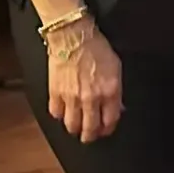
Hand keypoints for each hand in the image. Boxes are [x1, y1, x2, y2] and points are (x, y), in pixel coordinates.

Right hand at [47, 22, 122, 141]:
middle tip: (89, 135)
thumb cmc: (96, 47)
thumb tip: (117, 107)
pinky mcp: (55, 94)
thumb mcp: (116, 67)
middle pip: (90, 129)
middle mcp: (91, 98)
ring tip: (77, 127)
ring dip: (75, 129)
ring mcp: (72, 98)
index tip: (105, 129)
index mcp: (110, 91)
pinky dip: (60, 115)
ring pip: (72, 126)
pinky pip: (56, 114)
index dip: (108, 129)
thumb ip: (116, 91)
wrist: (73, 36)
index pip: (110, 121)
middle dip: (91, 136)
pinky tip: (64, 111)